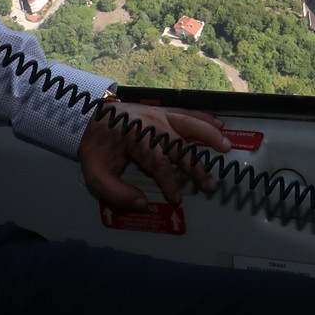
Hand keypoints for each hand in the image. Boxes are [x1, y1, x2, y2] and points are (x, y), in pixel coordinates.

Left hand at [79, 101, 229, 211]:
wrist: (87, 115)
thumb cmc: (95, 146)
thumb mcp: (96, 174)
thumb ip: (117, 192)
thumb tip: (142, 204)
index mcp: (135, 138)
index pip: (158, 163)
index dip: (169, 182)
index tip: (177, 197)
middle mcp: (152, 124)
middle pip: (179, 146)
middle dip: (195, 167)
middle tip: (210, 185)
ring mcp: (159, 114)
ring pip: (189, 124)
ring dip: (209, 136)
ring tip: (226, 147)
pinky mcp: (162, 110)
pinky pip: (187, 113)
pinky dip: (204, 118)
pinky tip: (219, 125)